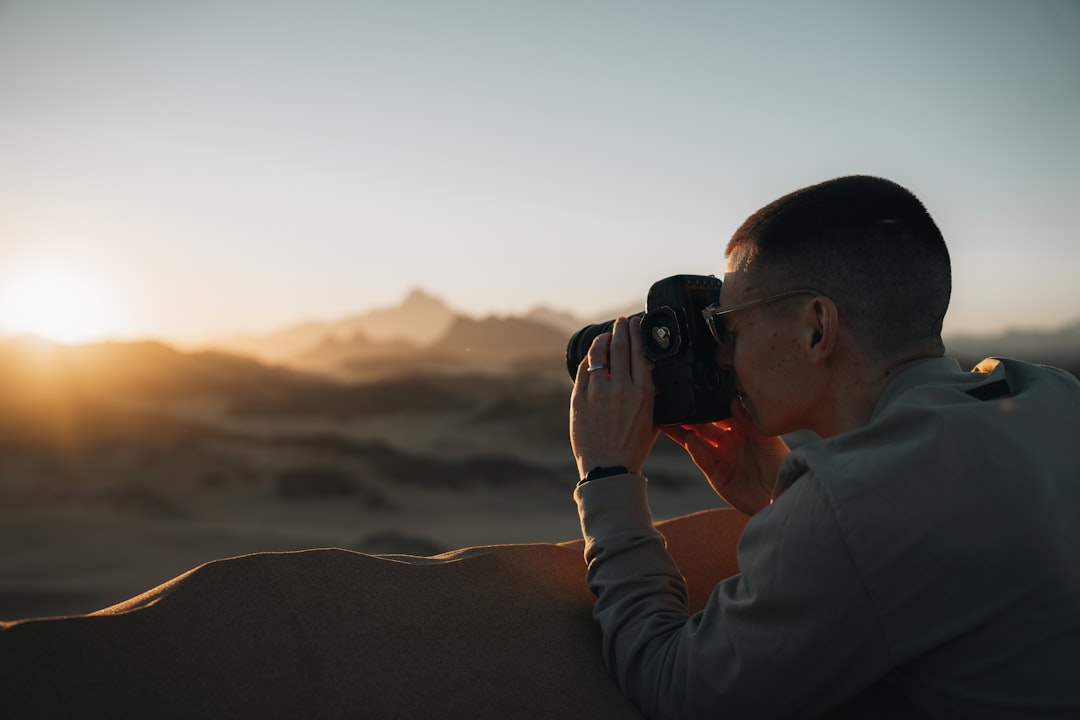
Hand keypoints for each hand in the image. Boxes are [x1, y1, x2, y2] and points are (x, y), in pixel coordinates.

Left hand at [570, 316, 659, 477]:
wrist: (608, 469)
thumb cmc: (633, 448)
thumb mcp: (653, 420)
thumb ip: (652, 396)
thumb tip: (652, 375)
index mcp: (643, 393)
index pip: (641, 351)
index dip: (638, 332)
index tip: (637, 323)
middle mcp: (621, 389)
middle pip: (620, 346)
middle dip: (621, 328)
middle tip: (621, 321)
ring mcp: (597, 393)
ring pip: (599, 353)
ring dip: (604, 339)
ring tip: (607, 334)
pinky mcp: (579, 399)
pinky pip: (583, 369)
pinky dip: (589, 358)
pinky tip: (592, 354)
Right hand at [662, 396, 788, 515]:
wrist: (780, 494)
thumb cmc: (779, 463)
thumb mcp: (765, 437)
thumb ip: (748, 419)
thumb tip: (733, 398)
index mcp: (741, 428)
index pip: (718, 412)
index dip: (706, 403)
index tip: (693, 391)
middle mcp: (728, 441)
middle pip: (703, 425)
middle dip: (688, 416)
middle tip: (674, 403)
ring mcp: (720, 457)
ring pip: (696, 441)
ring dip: (682, 431)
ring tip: (668, 420)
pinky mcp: (715, 474)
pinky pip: (701, 458)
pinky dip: (694, 449)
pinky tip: (689, 439)